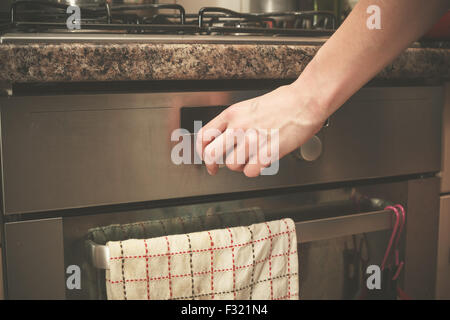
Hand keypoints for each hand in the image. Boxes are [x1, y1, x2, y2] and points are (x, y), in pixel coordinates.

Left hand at [195, 83, 328, 176]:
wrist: (306, 100)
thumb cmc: (285, 101)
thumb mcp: (251, 106)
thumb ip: (237, 122)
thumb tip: (229, 138)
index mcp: (233, 113)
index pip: (204, 135)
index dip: (201, 151)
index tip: (207, 159)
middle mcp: (239, 126)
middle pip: (212, 154)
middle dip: (213, 164)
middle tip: (217, 168)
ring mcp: (252, 139)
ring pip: (232, 165)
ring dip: (241, 165)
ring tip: (252, 157)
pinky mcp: (267, 151)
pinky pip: (250, 171)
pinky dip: (255, 170)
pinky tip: (262, 161)